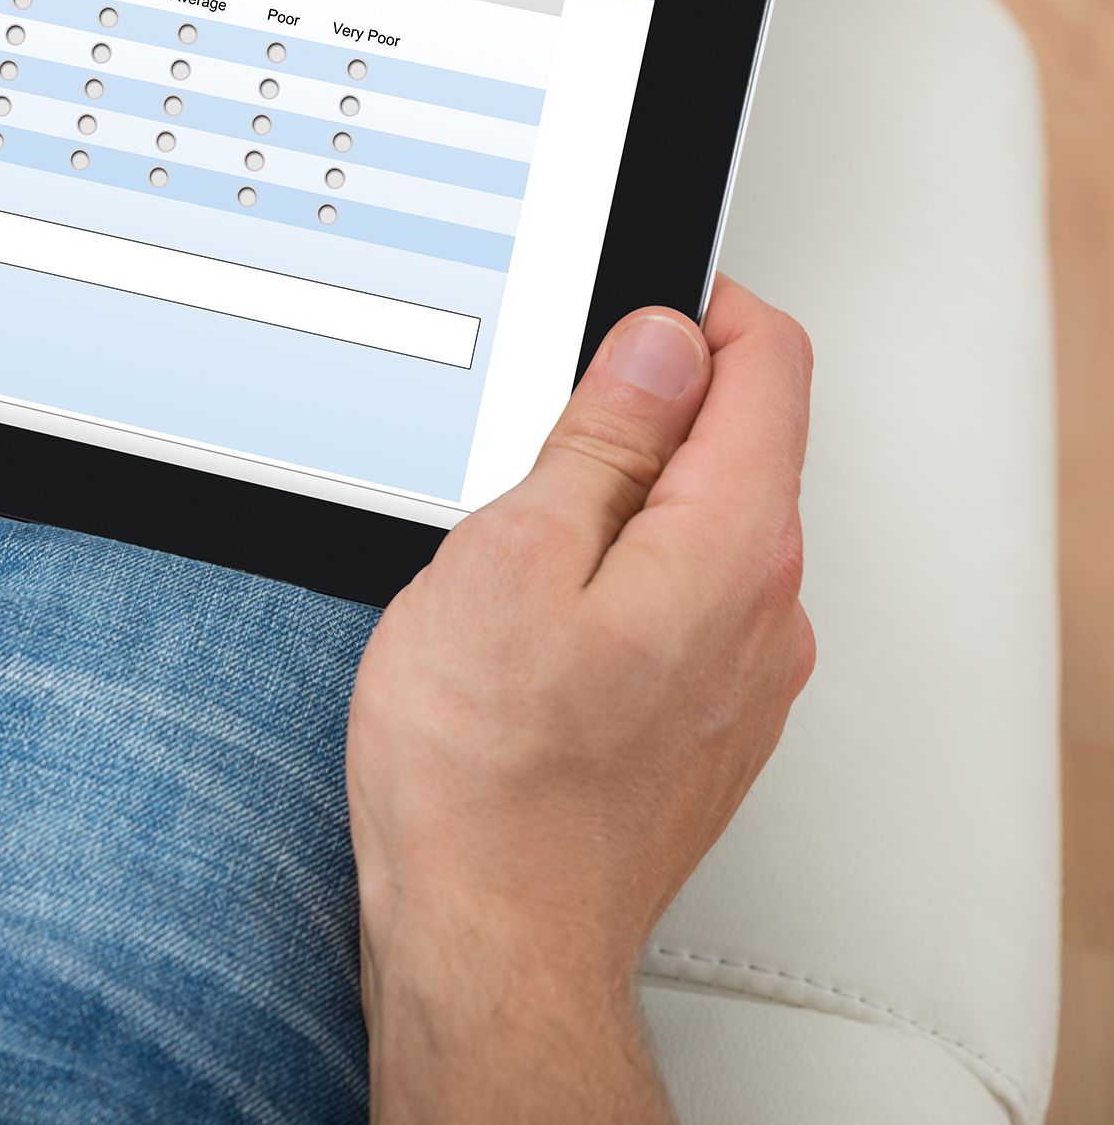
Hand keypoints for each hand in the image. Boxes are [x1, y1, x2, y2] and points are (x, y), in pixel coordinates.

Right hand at [348, 277, 814, 1121]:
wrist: (492, 940)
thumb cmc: (483, 774)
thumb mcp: (505, 558)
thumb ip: (597, 439)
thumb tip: (655, 345)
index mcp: (729, 544)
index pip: (767, 365)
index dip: (692, 311)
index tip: (616, 317)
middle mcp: (766, 609)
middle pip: (736, 446)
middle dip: (635, 420)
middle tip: (517, 461)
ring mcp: (747, 678)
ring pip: (702, 532)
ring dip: (618, 513)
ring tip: (506, 568)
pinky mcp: (709, 729)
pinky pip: (683, 610)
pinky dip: (619, 588)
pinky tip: (530, 641)